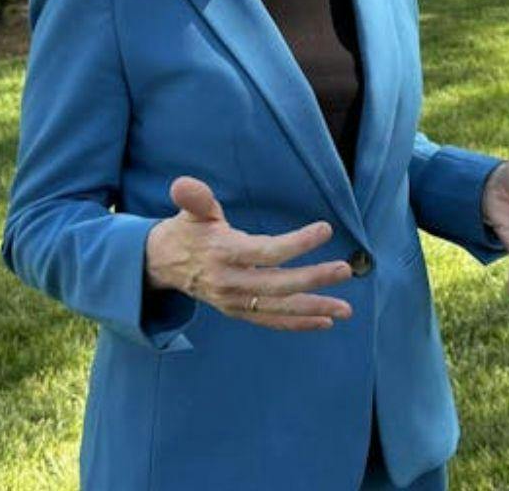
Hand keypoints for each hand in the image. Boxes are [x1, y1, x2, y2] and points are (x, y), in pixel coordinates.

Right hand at [144, 176, 353, 331]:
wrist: (162, 265)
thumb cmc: (186, 231)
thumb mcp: (190, 211)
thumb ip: (194, 197)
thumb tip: (183, 184)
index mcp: (222, 253)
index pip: (266, 252)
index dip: (297, 243)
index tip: (325, 230)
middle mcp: (229, 282)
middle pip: (278, 285)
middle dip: (314, 279)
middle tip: (344, 270)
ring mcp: (233, 301)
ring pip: (278, 308)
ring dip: (313, 308)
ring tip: (345, 309)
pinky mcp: (236, 312)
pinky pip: (270, 321)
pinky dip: (297, 323)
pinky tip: (324, 321)